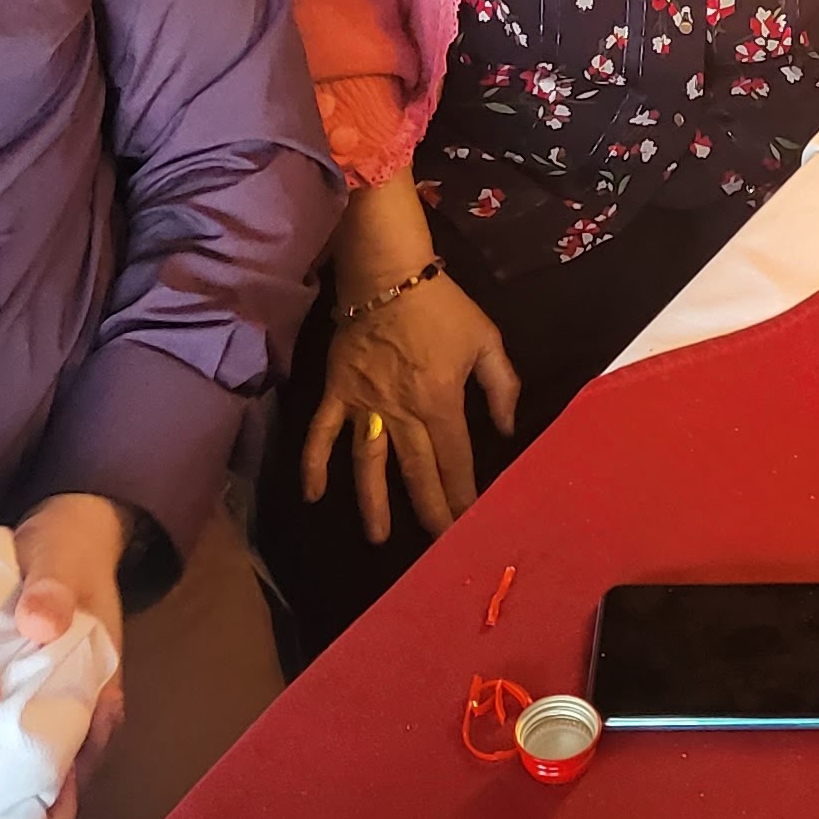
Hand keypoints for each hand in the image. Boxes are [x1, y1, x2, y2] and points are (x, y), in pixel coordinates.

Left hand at [11, 490, 130, 785]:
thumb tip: (40, 626)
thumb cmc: (68, 550)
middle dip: (25, 777)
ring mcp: (53, 685)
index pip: (89, 739)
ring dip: (4, 755)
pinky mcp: (25, 677)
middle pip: (60, 748)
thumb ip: (52, 589)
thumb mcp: (60, 562)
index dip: (61, 775)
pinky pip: (11, 713)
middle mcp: (81, 689)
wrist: (62, 528)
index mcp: (100, 673)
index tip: (22, 799)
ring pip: (33, 735)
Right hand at [303, 262, 518, 545]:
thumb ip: (502, 386)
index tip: (470, 523)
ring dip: (374, 503)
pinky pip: (321, 433)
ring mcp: (364, 405)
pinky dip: (314, 464)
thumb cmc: (441, 306)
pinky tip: (312, 495)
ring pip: (368, 463)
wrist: (387, 273)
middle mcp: (401, 411)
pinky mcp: (337, 392)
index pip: (455, 460)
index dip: (463, 494)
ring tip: (379, 539)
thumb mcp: (487, 340)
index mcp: (440, 401)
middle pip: (417, 471)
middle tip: (437, 546)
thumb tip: (506, 430)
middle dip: (429, 510)